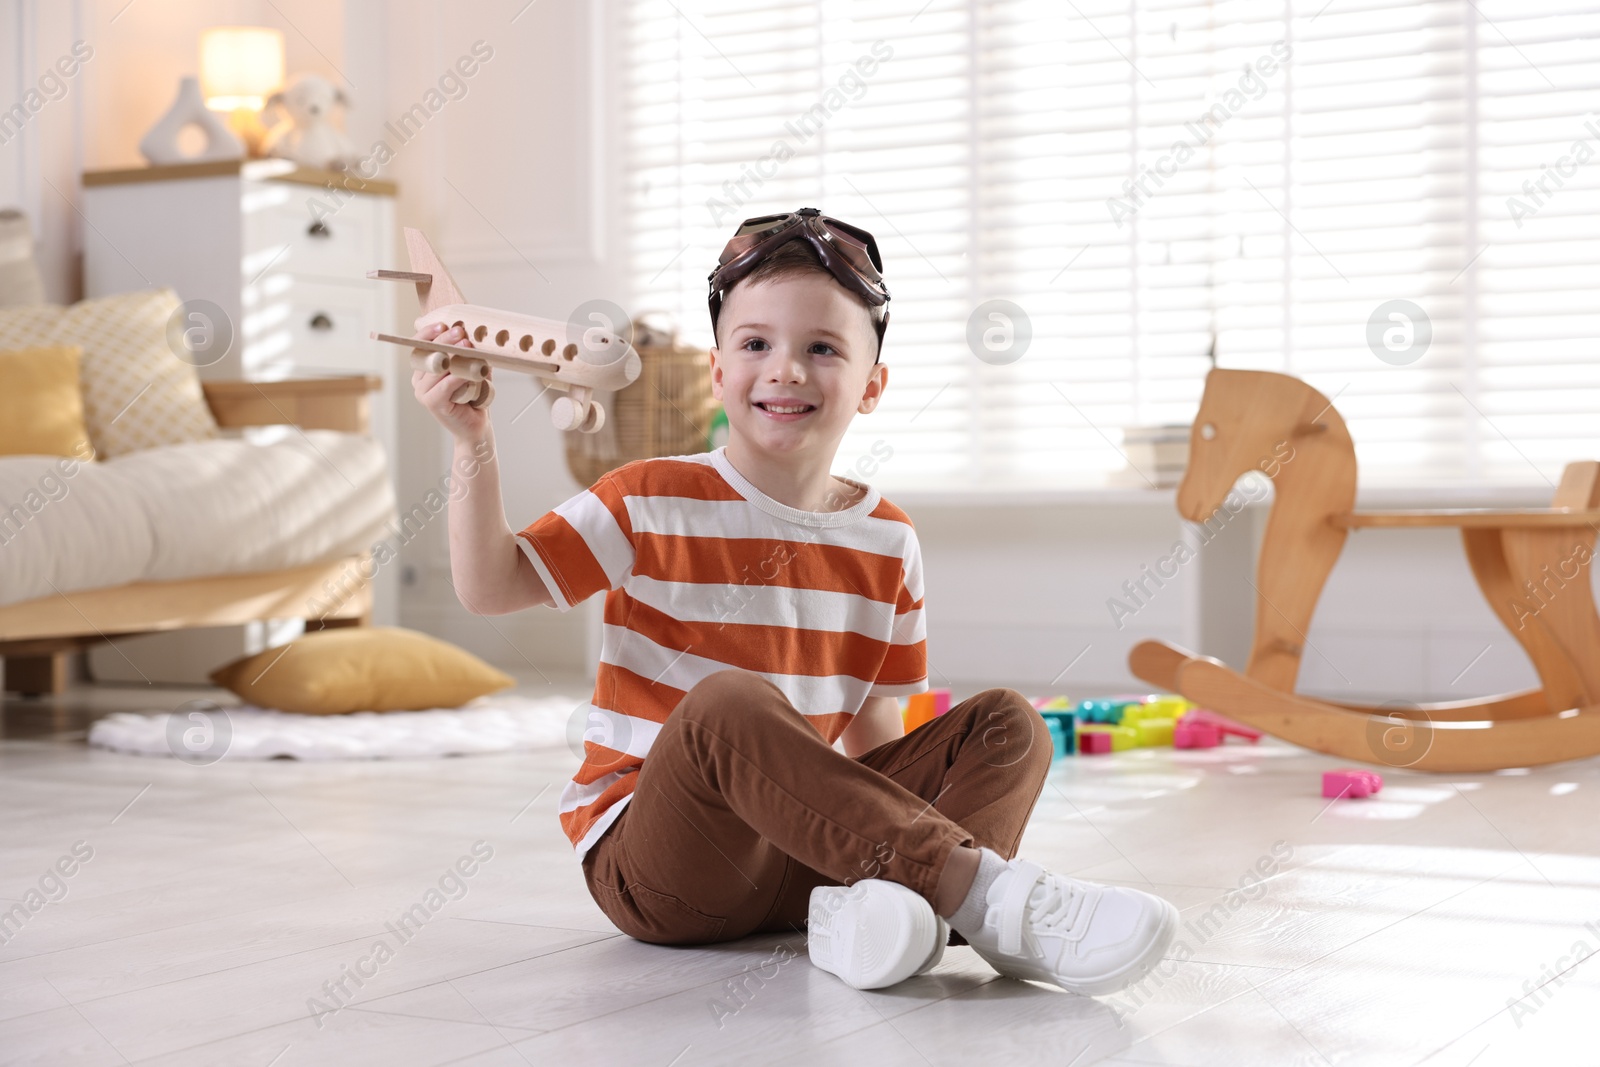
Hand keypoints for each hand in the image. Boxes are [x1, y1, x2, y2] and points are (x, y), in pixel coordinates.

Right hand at [411, 321, 492, 441]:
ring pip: (436, 368)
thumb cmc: (473, 398)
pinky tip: (471, 371)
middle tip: (460, 331)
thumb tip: (475, 336)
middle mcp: (419, 381)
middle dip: (443, 339)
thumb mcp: (472, 370)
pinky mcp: (433, 403)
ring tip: (469, 347)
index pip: (420, 346)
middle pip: (427, 354)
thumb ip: (470, 355)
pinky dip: (459, 376)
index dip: (428, 333)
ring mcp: (423, 393)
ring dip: (453, 355)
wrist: (475, 427)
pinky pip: (445, 385)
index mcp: (424, 371)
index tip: (443, 324)